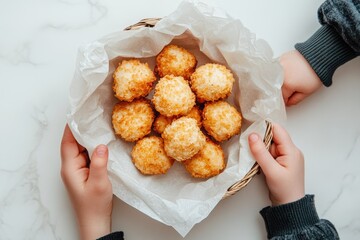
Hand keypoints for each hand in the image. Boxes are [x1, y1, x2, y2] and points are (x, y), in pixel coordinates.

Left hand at [60, 125, 112, 239]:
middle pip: (73, 144)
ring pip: (81, 150)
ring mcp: (77, 171)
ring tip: (98, 127)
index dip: (71, 128)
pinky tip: (102, 144)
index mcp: (70, 168)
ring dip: (88, 140)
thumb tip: (101, 145)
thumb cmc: (94, 205)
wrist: (95, 222)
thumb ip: (100, 162)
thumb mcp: (99, 182)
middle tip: (92, 117)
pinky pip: (87, 157)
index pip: (67, 143)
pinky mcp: (84, 174)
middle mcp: (71, 168)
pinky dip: (93, 149)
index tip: (77, 114)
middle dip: (81, 131)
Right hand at [248, 123, 304, 205]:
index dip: (264, 127)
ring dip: (261, 149)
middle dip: (260, 140)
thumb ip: (261, 152)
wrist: (290, 206)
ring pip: (270, 145)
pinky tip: (257, 161)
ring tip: (253, 155)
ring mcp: (286, 157)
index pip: (278, 130)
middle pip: (273, 137)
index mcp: (292, 150)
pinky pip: (270, 153)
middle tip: (248, 145)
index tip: (250, 128)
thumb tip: (252, 135)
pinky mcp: (281, 162)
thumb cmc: (284, 189)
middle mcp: (291, 151)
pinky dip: (263, 155)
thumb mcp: (271, 171)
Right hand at [280, 50, 321, 105]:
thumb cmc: (314, 73)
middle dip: (283, 91)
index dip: (286, 100)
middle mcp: (280, 75)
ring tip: (291, 79)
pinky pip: (275, 69)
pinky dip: (280, 72)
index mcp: (286, 85)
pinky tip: (289, 71)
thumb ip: (295, 100)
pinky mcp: (280, 59)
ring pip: (275, 79)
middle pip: (276, 88)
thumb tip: (287, 103)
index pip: (281, 98)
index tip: (289, 99)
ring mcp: (278, 66)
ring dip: (281, 81)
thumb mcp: (307, 92)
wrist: (318, 57)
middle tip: (292, 89)